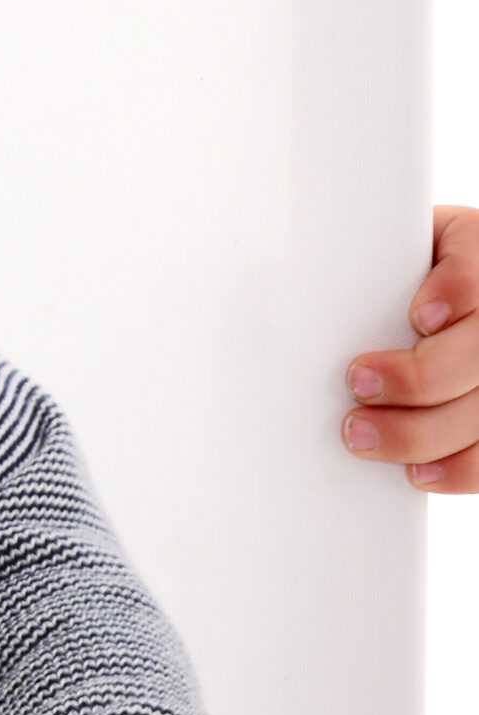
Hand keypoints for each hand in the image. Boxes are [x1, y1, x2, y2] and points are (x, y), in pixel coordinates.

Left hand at [345, 205, 478, 492]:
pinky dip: (454, 469)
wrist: (411, 289)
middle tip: (357, 382)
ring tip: (361, 433)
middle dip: (419, 376)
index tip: (420, 315)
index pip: (475, 275)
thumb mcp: (368, 243)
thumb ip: (341, 255)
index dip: (455, 295)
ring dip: (421, 432)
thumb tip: (257, 274)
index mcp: (469, 251)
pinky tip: (415, 472)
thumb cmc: (377, 263)